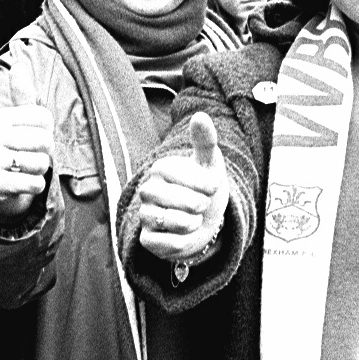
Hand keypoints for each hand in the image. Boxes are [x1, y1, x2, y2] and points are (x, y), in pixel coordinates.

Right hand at [0, 62, 52, 217]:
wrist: (0, 186)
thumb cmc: (16, 149)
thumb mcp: (22, 121)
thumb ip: (23, 95)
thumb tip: (17, 65)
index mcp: (2, 117)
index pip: (45, 120)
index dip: (47, 133)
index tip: (32, 139)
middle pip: (46, 142)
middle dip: (45, 154)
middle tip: (29, 158)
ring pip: (41, 164)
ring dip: (39, 172)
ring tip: (24, 170)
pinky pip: (34, 184)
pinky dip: (34, 187)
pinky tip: (22, 184)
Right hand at [136, 113, 227, 265]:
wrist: (206, 219)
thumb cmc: (205, 187)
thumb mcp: (210, 163)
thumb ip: (205, 140)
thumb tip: (200, 116)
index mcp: (161, 169)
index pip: (177, 174)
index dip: (202, 183)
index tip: (214, 186)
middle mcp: (147, 191)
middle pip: (173, 199)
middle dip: (197, 204)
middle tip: (203, 205)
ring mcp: (145, 215)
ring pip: (168, 221)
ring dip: (190, 223)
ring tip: (195, 219)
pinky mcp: (147, 240)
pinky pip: (164, 243)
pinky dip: (182, 242)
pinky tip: (186, 235)